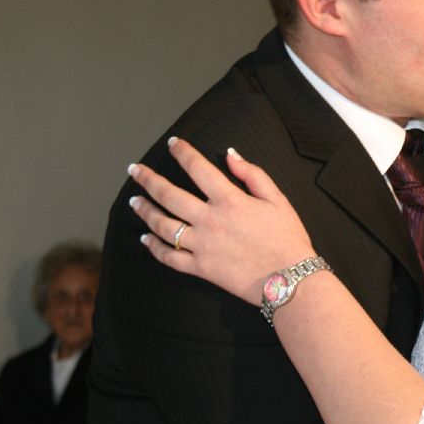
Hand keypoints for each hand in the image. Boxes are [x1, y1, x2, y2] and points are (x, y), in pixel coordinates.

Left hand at [129, 138, 316, 304]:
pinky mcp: (200, 268)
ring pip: (163, 225)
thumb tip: (231, 154)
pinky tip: (145, 238)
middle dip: (148, 180)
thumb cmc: (287, 238)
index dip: (183, 152)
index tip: (173, 143)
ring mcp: (201, 245)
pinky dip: (154, 247)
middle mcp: (209, 220)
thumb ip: (253, 174)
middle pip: (169, 195)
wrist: (289, 280)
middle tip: (134, 170)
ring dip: (145, 211)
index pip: (198, 168)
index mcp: (229, 200)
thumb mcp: (278, 199)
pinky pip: (170, 257)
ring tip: (134, 201)